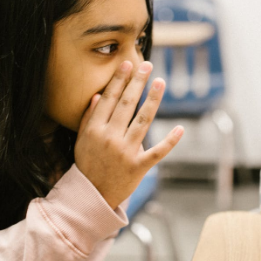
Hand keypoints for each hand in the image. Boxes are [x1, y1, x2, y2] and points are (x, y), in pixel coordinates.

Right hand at [74, 60, 182, 208]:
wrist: (92, 196)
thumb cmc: (88, 164)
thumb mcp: (81, 140)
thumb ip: (89, 118)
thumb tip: (99, 95)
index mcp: (94, 130)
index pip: (109, 99)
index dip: (119, 80)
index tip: (127, 64)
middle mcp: (110, 138)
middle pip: (127, 105)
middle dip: (137, 82)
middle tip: (147, 65)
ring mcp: (125, 153)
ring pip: (143, 121)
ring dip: (153, 100)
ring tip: (160, 82)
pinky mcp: (138, 167)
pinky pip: (157, 152)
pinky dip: (170, 141)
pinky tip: (179, 128)